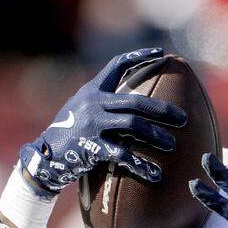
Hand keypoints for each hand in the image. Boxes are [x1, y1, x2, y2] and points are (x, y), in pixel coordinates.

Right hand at [19, 47, 186, 194]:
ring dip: (156, 136)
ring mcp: (92, 125)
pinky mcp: (91, 147)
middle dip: (162, 110)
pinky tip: (156, 174)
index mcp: (92, 91)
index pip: (117, 65)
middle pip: (136, 101)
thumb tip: (135, 100)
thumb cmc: (69, 133)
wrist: (44, 156)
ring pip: (134, 125)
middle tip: (183, 119)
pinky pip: (123, 155)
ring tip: (173, 145)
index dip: (139, 57)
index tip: (161, 53)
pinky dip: (141, 165)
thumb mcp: (82, 109)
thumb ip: (104, 102)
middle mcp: (93, 104)